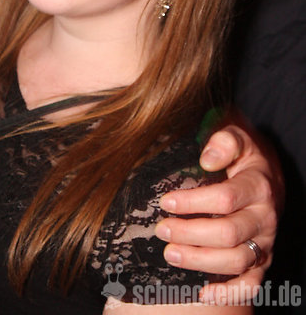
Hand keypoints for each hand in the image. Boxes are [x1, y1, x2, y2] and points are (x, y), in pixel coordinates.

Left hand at [155, 123, 281, 303]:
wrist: (268, 174)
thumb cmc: (244, 155)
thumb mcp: (237, 136)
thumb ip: (224, 141)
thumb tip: (207, 158)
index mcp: (258, 186)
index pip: (225, 198)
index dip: (193, 202)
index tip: (165, 201)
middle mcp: (264, 217)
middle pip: (228, 233)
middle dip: (190, 234)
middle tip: (161, 229)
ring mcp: (265, 242)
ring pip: (236, 261)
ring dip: (200, 261)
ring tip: (169, 254)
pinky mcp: (263, 261)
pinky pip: (251, 285)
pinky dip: (228, 294)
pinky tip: (202, 293)